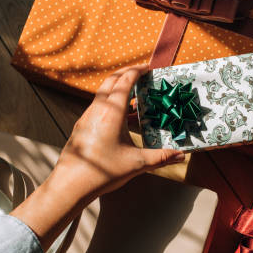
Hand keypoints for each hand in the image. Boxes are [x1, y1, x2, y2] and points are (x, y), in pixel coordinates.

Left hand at [12, 65, 184, 249]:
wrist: (71, 184)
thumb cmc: (103, 172)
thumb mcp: (137, 163)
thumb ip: (161, 157)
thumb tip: (181, 155)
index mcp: (112, 111)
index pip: (125, 80)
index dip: (137, 71)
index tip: (148, 68)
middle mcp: (97, 109)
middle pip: (111, 81)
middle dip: (126, 73)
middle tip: (141, 74)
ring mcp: (87, 117)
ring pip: (103, 94)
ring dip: (118, 89)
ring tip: (134, 96)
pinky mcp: (82, 127)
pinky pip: (98, 107)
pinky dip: (111, 103)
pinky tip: (120, 118)